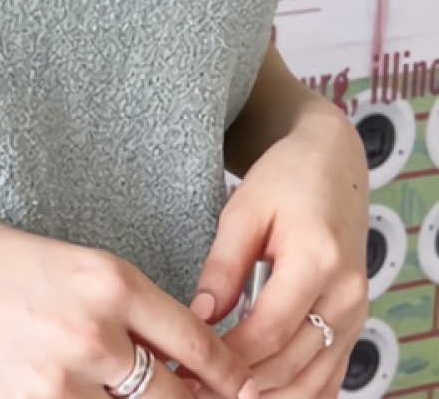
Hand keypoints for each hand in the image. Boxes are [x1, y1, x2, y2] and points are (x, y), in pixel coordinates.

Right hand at [0, 199, 257, 398]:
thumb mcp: (68, 263)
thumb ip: (123, 307)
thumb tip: (170, 354)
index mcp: (110, 280)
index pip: (198, 342)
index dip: (228, 375)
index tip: (240, 388)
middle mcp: (94, 331)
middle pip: (178, 397)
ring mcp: (60, 380)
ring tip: (135, 395)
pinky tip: (85, 398)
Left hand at [190, 102, 369, 398]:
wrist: (332, 165)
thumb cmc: (284, 179)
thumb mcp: (243, 210)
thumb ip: (223, 265)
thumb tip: (200, 317)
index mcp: (316, 261)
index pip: (268, 331)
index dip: (226, 358)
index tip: (184, 367)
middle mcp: (346, 295)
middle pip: (290, 365)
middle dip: (239, 387)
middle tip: (189, 389)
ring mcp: (356, 313)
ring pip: (313, 381)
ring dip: (266, 398)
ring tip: (214, 396)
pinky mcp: (354, 322)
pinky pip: (330, 376)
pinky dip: (296, 394)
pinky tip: (258, 397)